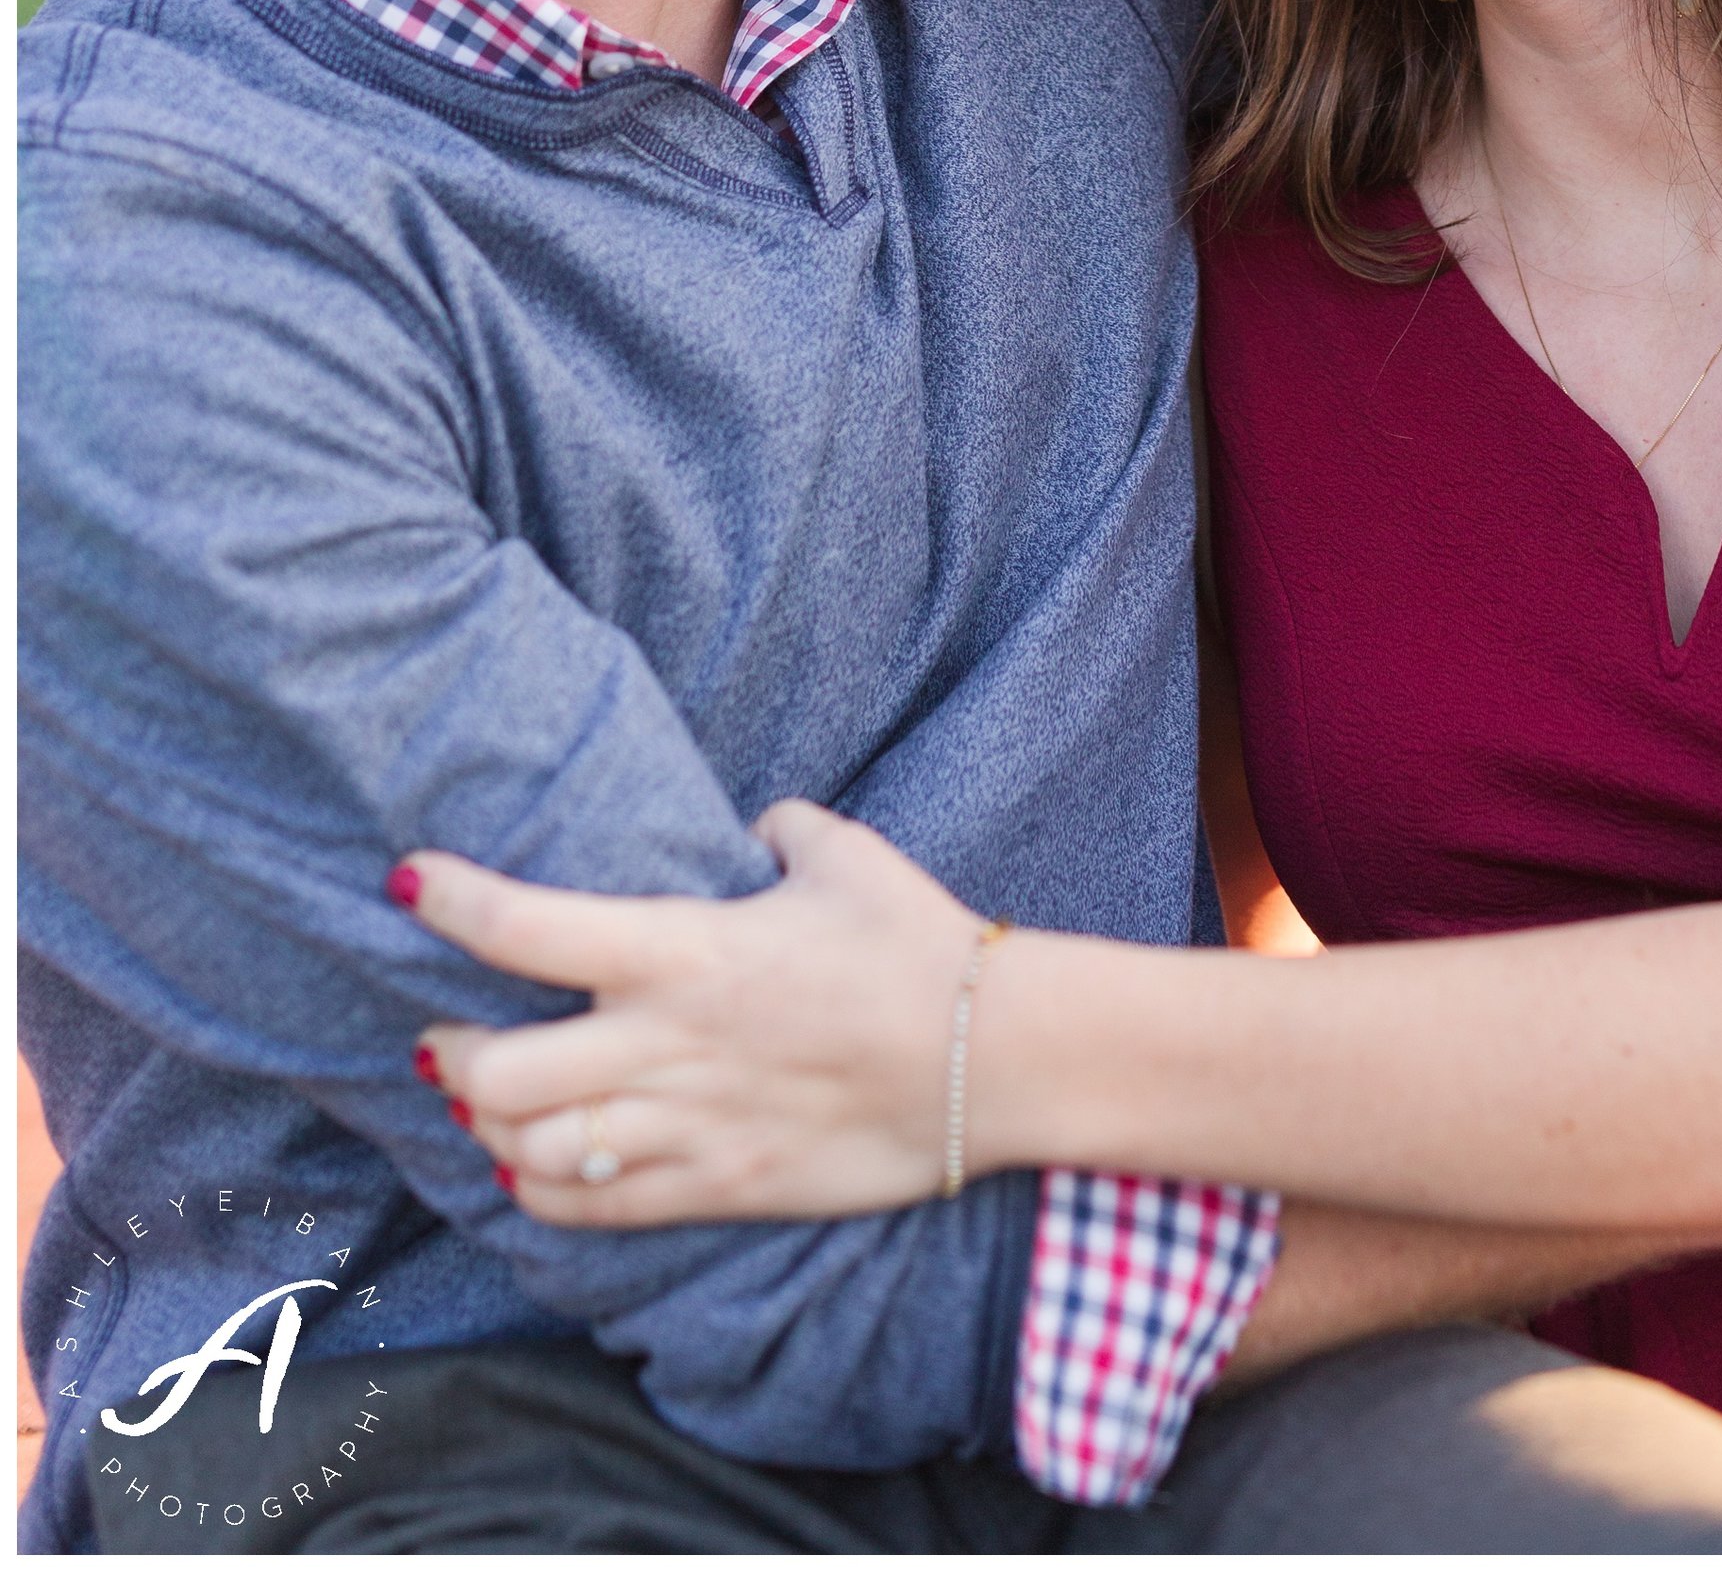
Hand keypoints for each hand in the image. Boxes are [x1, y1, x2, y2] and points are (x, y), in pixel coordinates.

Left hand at [405, 801, 979, 1225]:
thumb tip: (749, 829)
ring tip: (482, 1100)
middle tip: (444, 1031)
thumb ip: (776, 832)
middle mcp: (667, 1043)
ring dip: (488, 1126)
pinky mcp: (718, 1188)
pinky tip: (529, 1164)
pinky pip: (592, 1208)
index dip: (452, 902)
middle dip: (449, 1052)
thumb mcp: (842, 854)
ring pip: (529, 1150)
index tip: (410, 882)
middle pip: (495, 1072)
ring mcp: (688, 1126)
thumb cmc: (916, 944)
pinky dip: (539, 1190)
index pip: (529, 928)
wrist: (993, 1059)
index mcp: (687, 949)